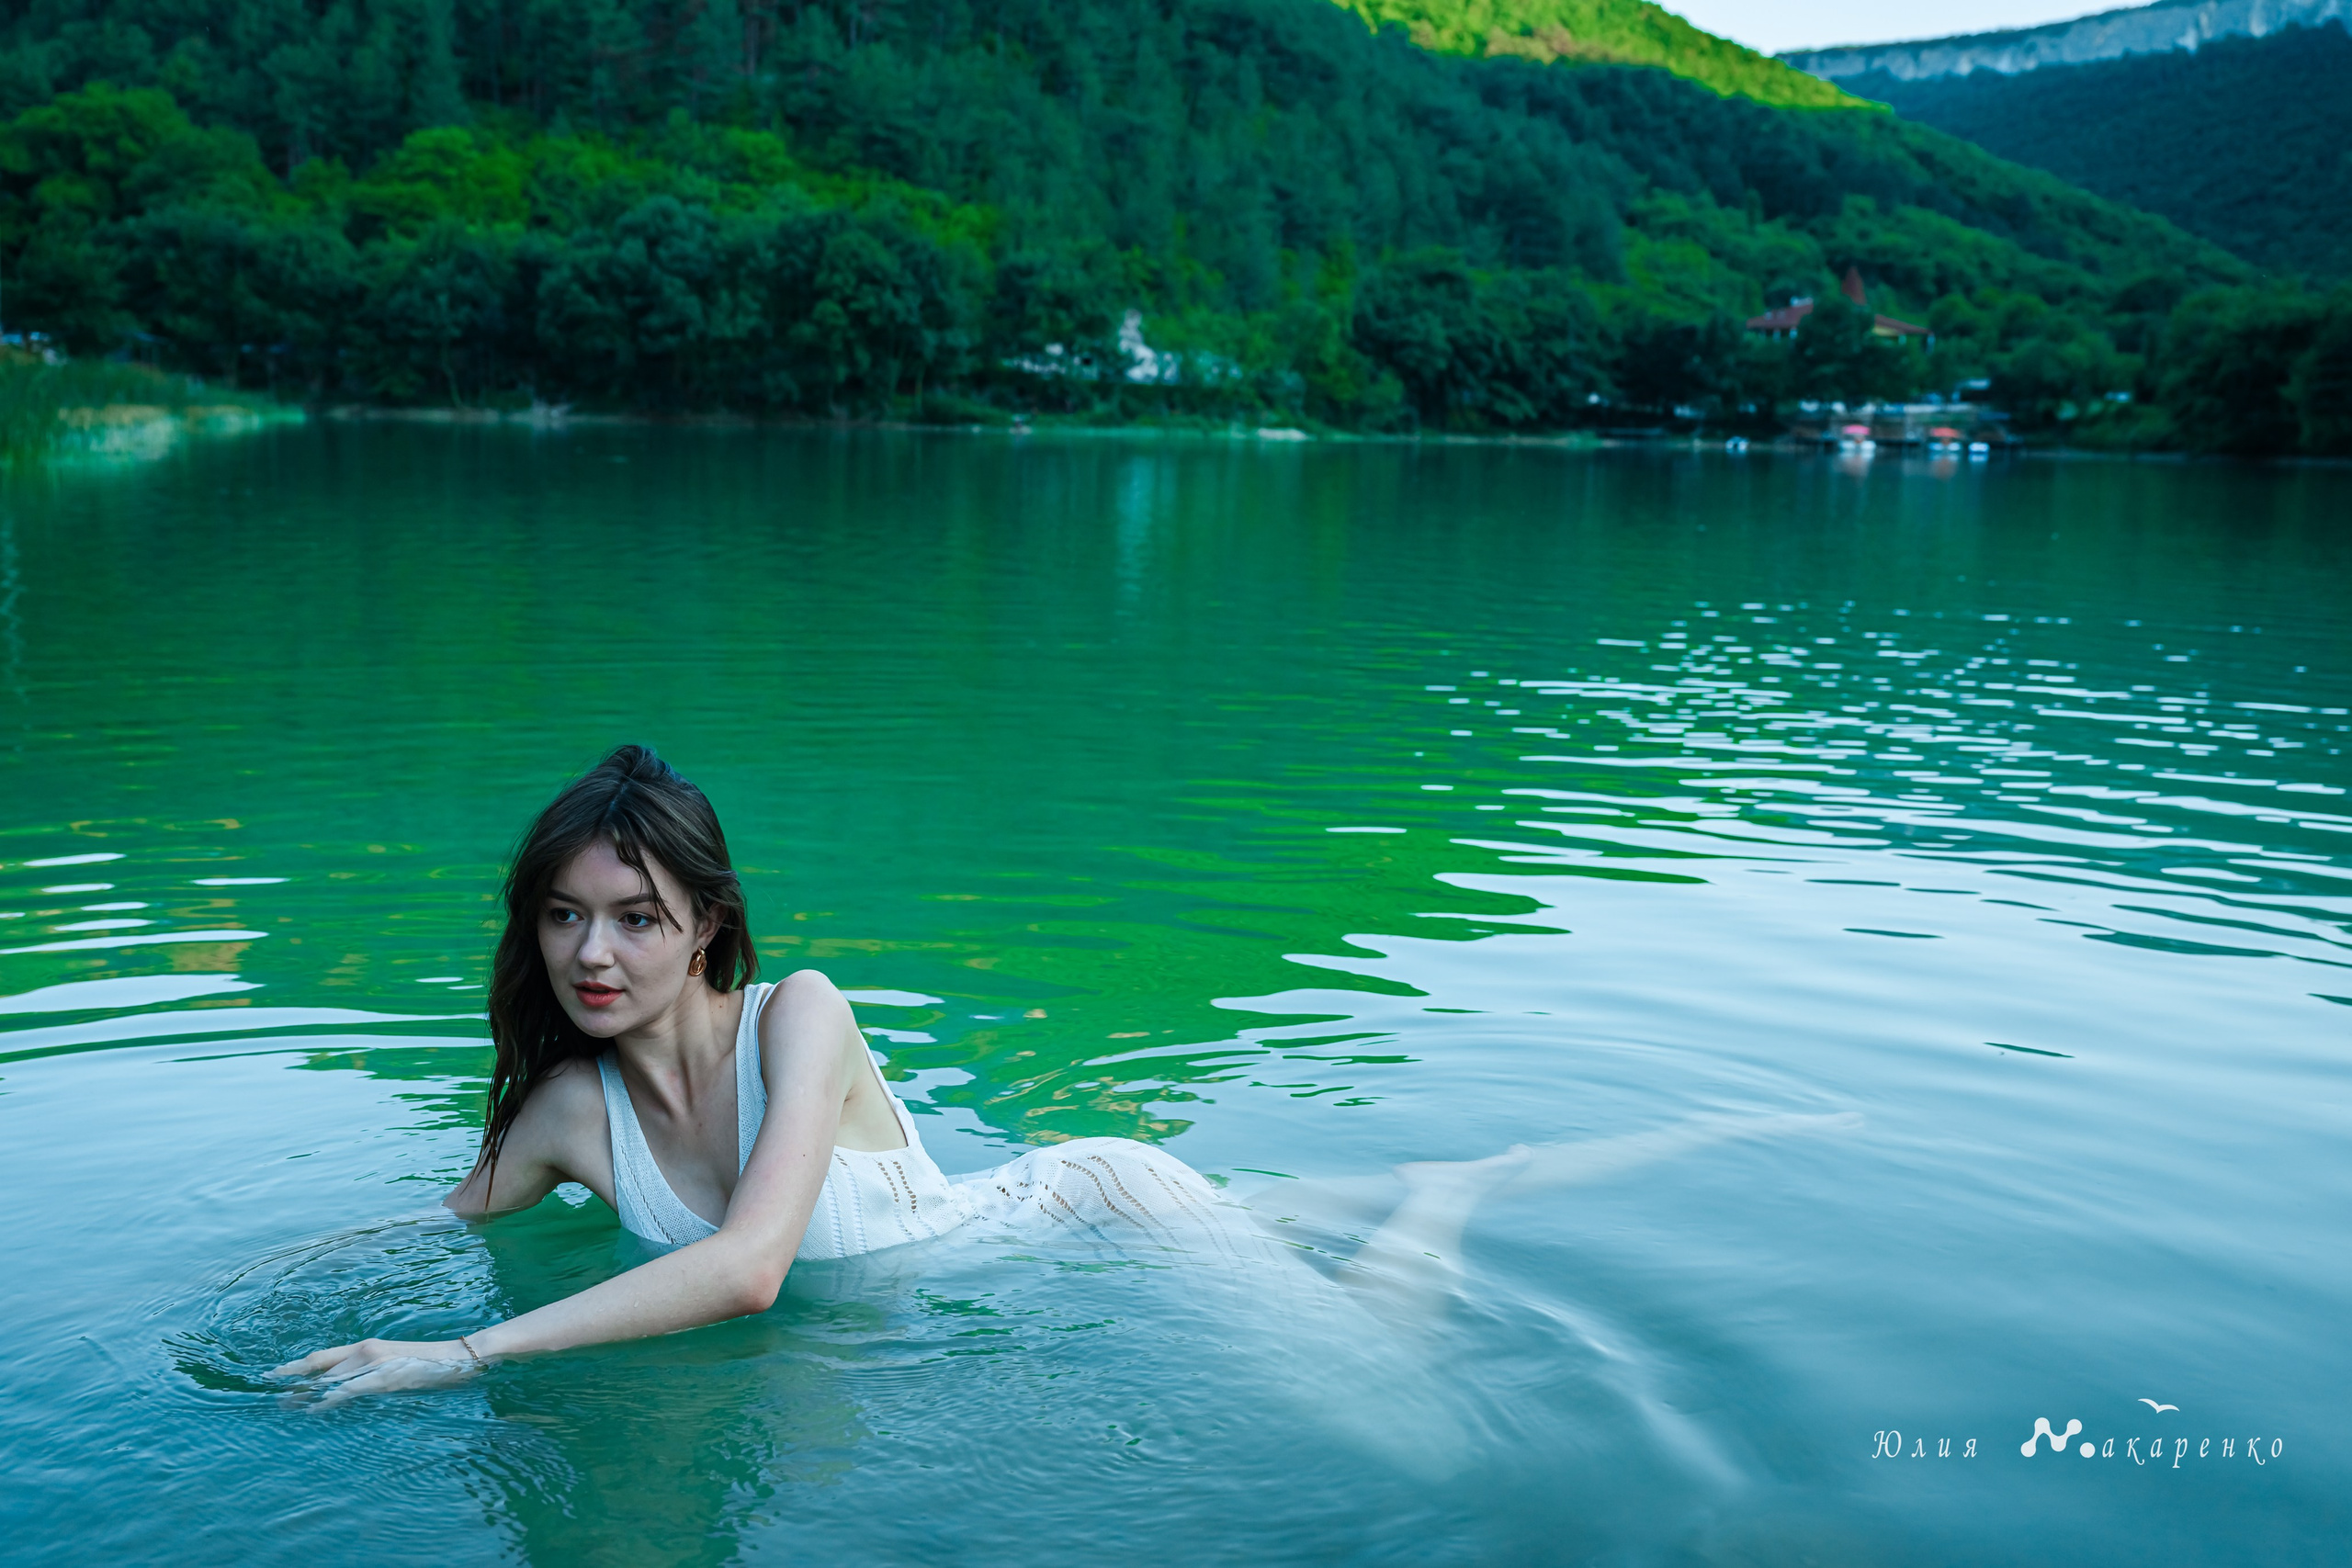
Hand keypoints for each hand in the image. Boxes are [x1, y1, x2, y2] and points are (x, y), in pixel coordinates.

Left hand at [269, 1337, 481, 1406]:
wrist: (458, 1356)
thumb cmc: (430, 1364)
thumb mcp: (394, 1366)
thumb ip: (370, 1374)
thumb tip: (348, 1390)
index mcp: (366, 1346)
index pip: (322, 1357)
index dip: (295, 1367)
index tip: (273, 1376)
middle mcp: (365, 1350)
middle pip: (319, 1369)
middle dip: (294, 1384)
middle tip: (275, 1400)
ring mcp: (373, 1362)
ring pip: (328, 1380)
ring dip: (305, 1394)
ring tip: (286, 1406)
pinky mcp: (382, 1376)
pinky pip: (347, 1390)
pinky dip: (327, 1400)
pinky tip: (314, 1408)